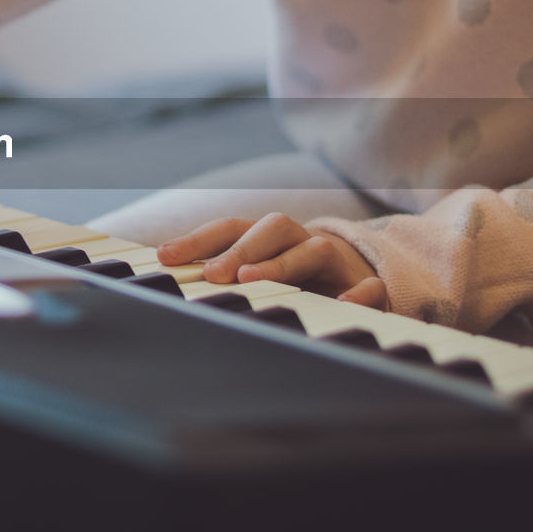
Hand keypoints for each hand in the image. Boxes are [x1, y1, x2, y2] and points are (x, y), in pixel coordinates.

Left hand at [157, 213, 386, 308]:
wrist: (360, 277)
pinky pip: (369, 286)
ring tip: (251, 280)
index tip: (164, 256)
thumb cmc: (294, 277)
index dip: (198, 240)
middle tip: (213, 272)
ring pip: (315, 250)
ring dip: (282, 263)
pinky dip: (358, 294)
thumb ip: (218, 272)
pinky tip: (341, 304)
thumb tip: (163, 272)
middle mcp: (299, 241)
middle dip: (240, 248)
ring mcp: (335, 263)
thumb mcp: (256, 271)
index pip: (231, 227)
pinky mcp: (367, 286)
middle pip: (272, 229)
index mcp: (269, 238)